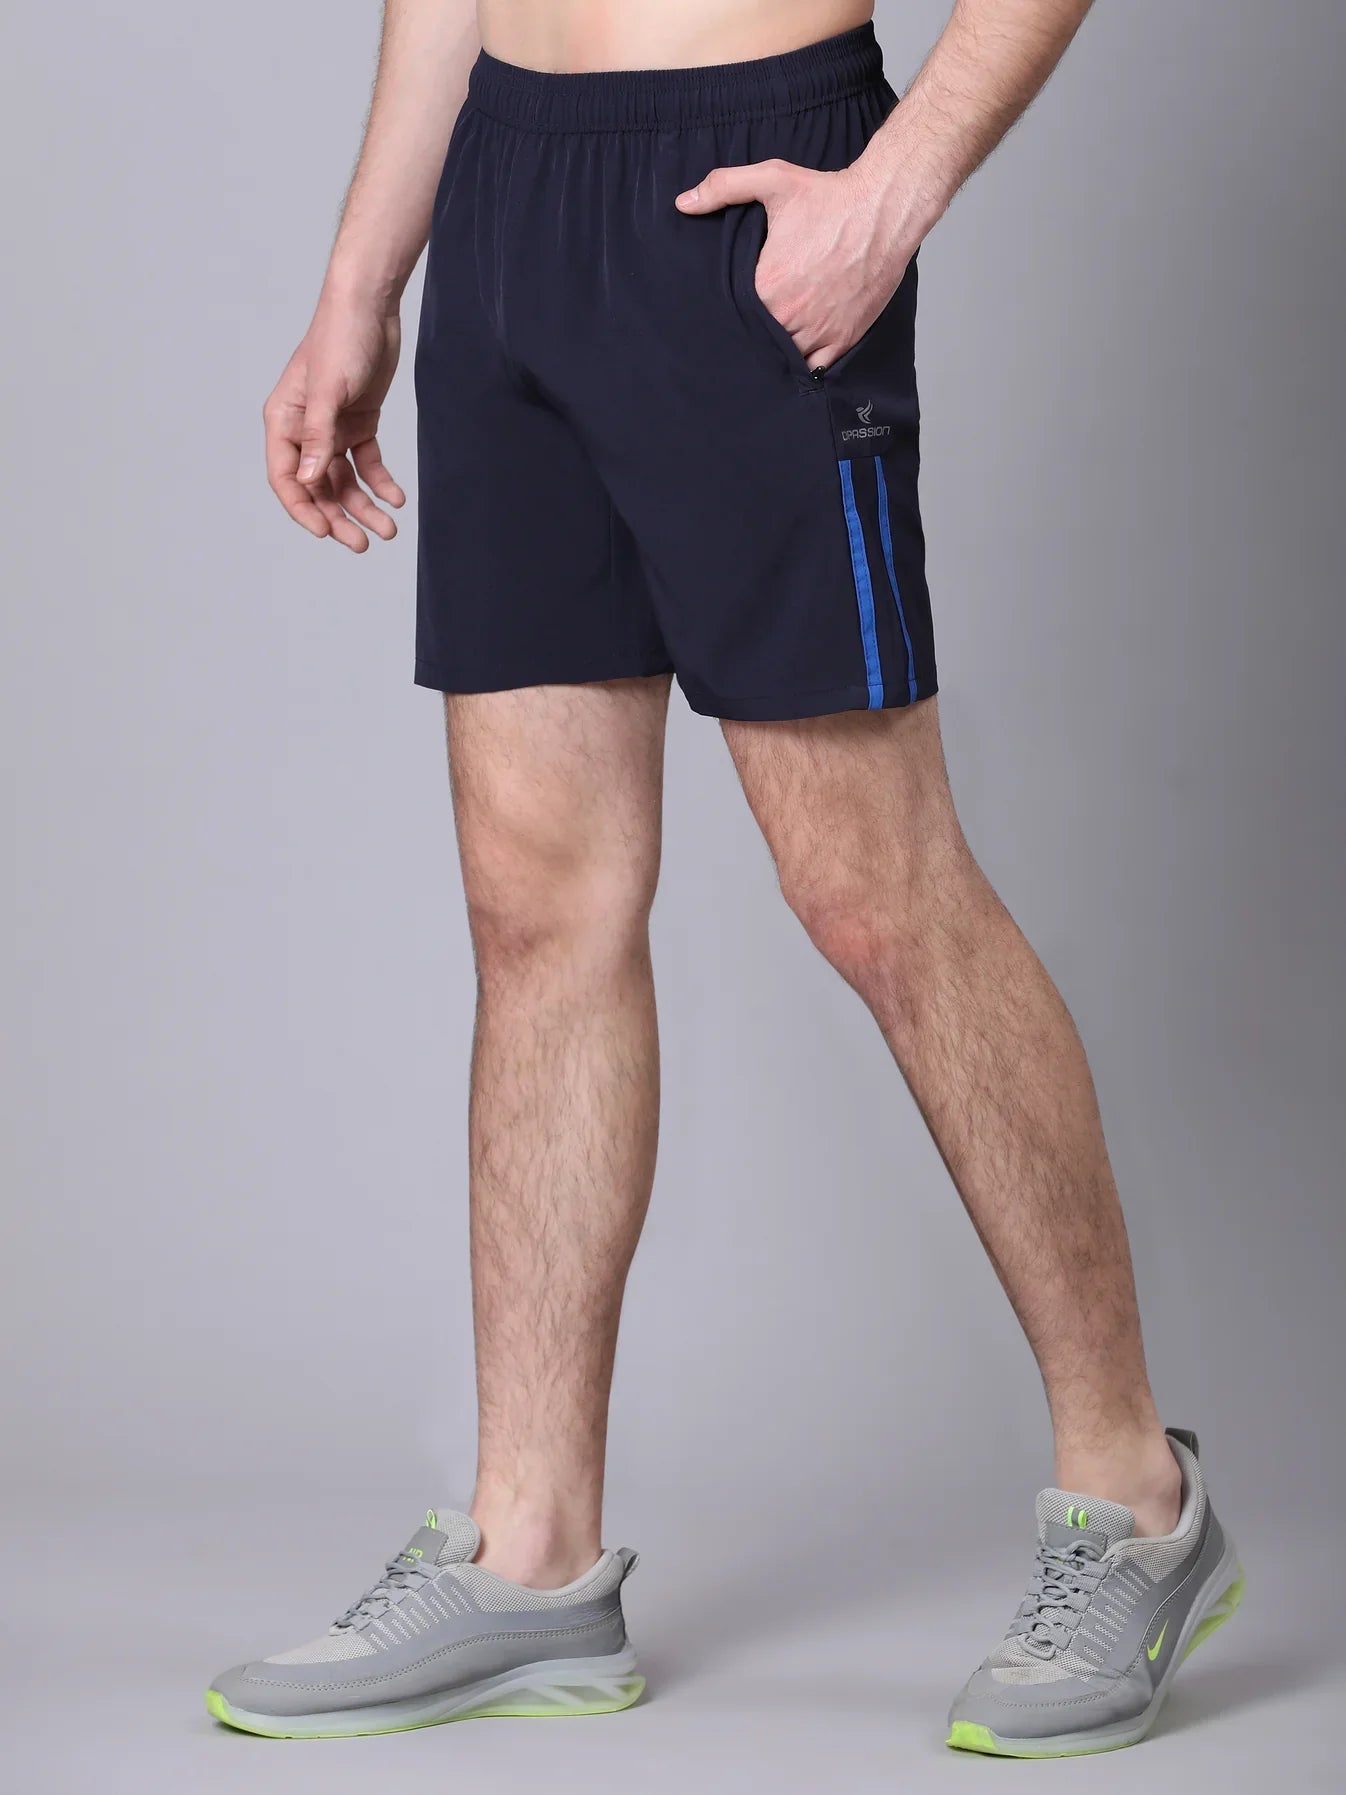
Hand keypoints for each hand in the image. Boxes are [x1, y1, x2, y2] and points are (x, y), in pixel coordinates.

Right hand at [263, 299, 405, 551]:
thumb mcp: (328, 392)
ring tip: (388, 530)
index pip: (286, 478)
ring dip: (364, 506)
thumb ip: (317, 438)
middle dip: (339, 517)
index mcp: (284, 421)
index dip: (304, 509)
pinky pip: (367, 463)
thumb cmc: (340, 339)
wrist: (370, 306)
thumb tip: (307, 482)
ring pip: (344, 480)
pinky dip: (380, 482)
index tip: (327, 532)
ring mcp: (333, 428)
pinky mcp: (359, 423)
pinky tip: (396, 498)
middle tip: (363, 544)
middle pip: (318, 487)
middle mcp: (304, 430)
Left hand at [676, 159, 905, 369]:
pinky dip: (805, 363)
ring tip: (770, 341)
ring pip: (785, 356)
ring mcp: (818, 330)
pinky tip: (797, 353)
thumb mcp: (772, 180)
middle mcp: (790, 314)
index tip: (731, 310)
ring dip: (777, 350)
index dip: (732, 314)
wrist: (883, 209)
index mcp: (766, 285)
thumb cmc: (829, 196)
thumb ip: (724, 187)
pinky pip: (815, 367)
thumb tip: (684, 202)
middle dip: (754, 333)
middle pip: (759, 338)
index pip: (736, 315)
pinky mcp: (843, 338)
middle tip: (749, 328)